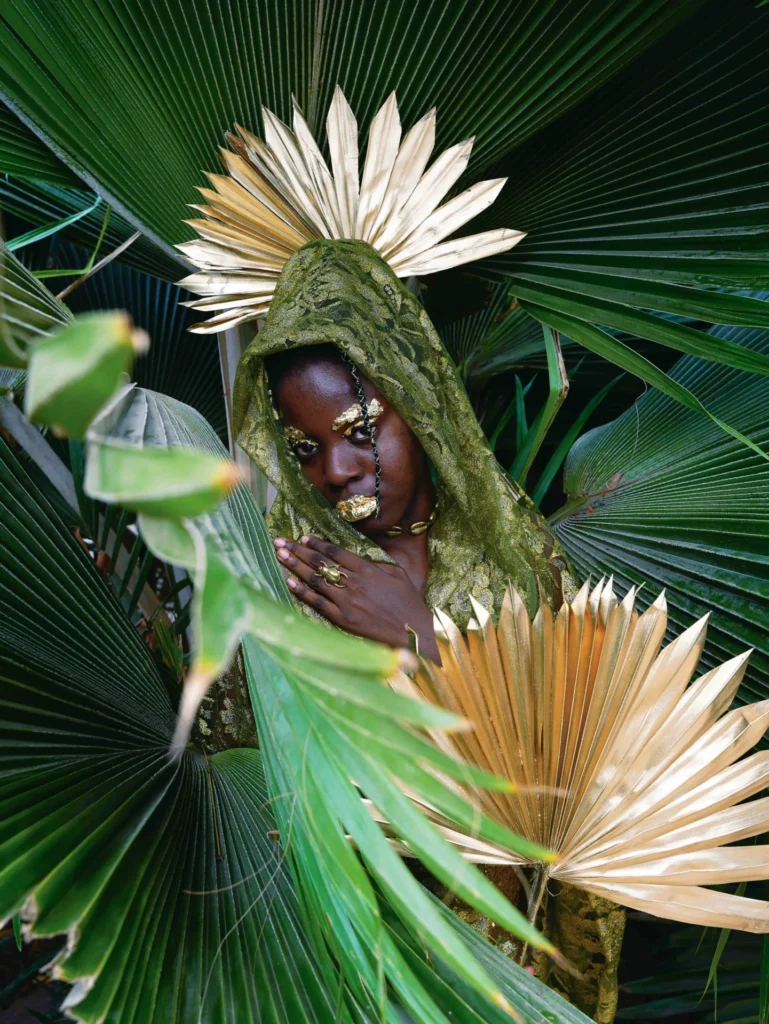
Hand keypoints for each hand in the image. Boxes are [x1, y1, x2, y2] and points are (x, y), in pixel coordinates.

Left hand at [273, 535, 439, 662]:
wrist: (414, 635)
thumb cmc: (409, 605)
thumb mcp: (398, 575)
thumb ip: (377, 564)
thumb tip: (359, 558)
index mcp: (367, 569)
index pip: (335, 552)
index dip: (316, 544)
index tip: (302, 538)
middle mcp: (354, 582)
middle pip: (320, 562)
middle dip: (298, 550)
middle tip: (280, 541)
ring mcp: (346, 601)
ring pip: (315, 579)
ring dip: (295, 566)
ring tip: (279, 555)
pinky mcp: (342, 620)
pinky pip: (317, 603)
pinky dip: (302, 592)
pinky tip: (289, 582)